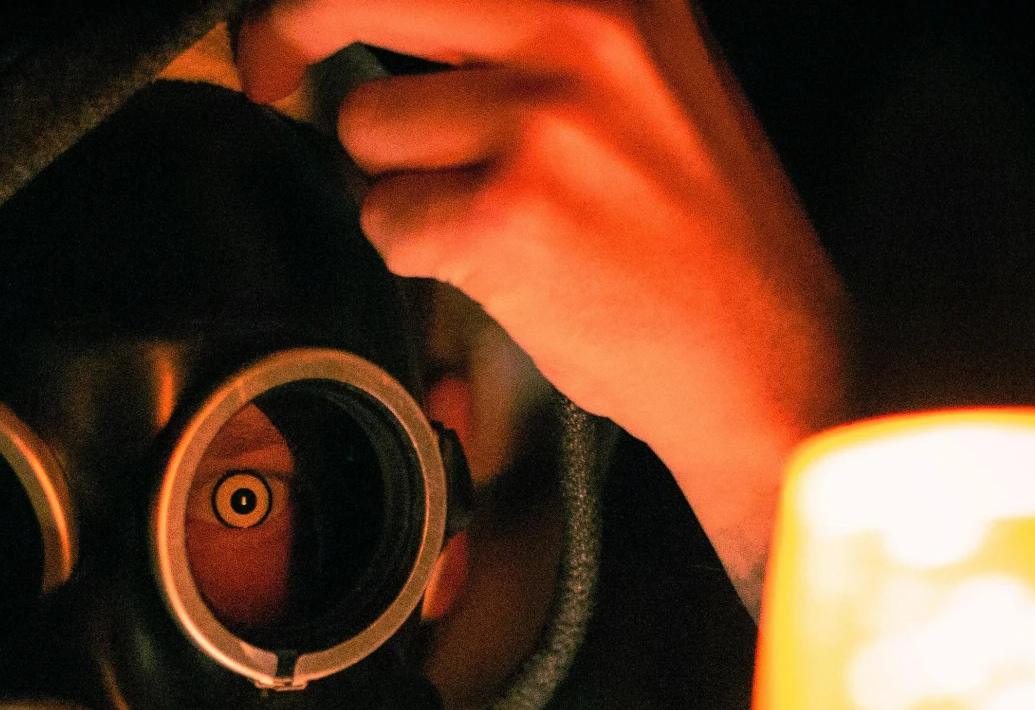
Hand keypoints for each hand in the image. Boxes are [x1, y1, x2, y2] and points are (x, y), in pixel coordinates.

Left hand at [239, 0, 851, 612]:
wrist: (761, 351)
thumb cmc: (691, 231)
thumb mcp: (641, 73)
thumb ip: (526, 29)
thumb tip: (376, 15)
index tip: (305, 19)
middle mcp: (582, 28)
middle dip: (292, 32)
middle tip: (273, 71)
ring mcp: (542, 123)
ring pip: (367, 127)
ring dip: (396, 181)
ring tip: (482, 215)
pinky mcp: (506, 218)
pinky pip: (387, 221)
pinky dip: (418, 255)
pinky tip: (494, 267)